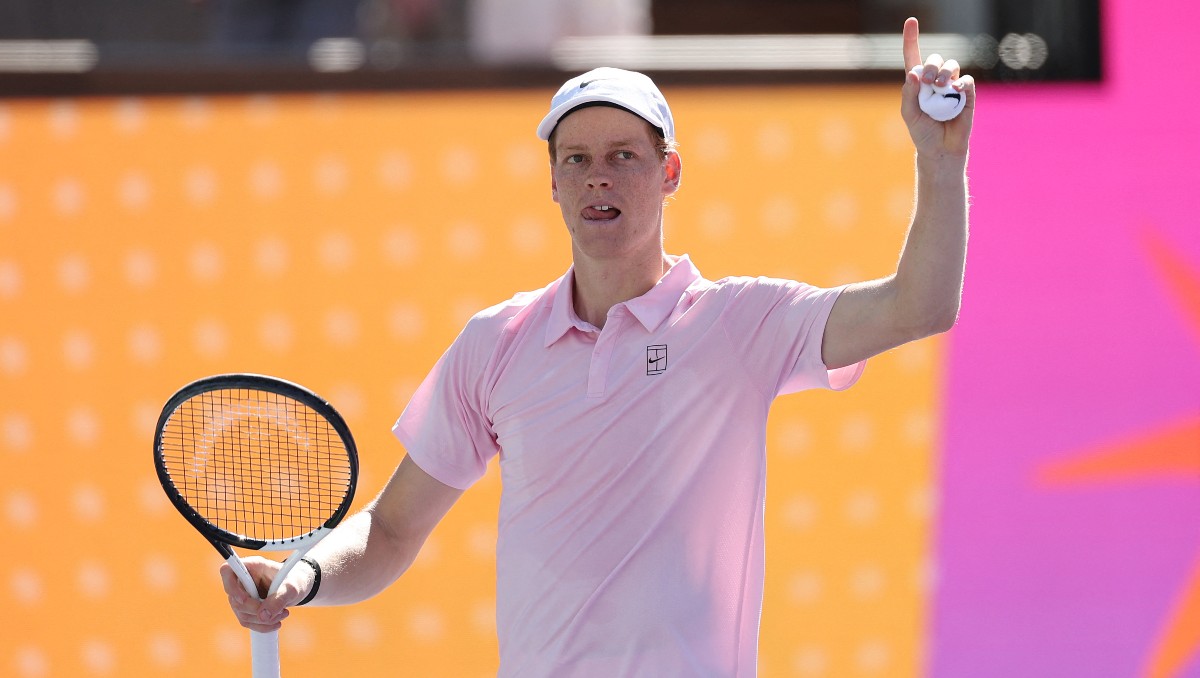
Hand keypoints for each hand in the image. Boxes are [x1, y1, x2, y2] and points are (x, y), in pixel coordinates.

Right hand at [219, 557, 306, 631]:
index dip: (230, 586)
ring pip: (241, 614)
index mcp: (252, 566)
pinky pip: (247, 621)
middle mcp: (244, 580)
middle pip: (235, 599)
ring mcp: (243, 594)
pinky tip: (276, 622)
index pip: (227, 571)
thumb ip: (278, 599)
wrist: (299, 586)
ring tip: (283, 614)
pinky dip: (262, 625)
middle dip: (256, 610)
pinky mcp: (247, 607)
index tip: (244, 598)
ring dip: (262, 620)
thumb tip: (263, 616)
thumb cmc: (295, 579)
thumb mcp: (291, 587)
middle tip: (278, 611)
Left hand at [900, 17, 974, 158]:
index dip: (911, 38)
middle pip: (935, 59)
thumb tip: (913, 74)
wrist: (940, 150)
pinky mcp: (967, 95)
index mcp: (918, 83)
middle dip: (931, 65)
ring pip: (952, 66)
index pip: (913, 56)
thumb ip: (908, 95)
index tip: (911, 21)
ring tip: (940, 87)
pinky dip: (961, 83)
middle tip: (927, 81)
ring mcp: (952, 86)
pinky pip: (966, 81)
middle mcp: (936, 81)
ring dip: (945, 72)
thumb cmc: (922, 132)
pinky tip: (956, 90)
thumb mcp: (909, 115)